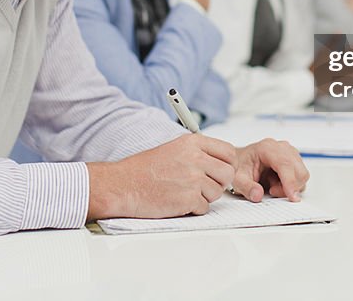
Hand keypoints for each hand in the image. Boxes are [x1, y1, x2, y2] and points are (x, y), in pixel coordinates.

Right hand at [86, 134, 235, 219]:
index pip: (229, 152)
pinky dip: (193, 208)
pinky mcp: (188, 199)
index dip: (227, 164)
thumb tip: (221, 162)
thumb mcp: (174, 148)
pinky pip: (204, 208)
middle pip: (228, 173)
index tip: (220, 171)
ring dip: (204, 197)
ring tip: (184, 192)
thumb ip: (198, 152)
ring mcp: (193, 179)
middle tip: (202, 186)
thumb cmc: (144, 169)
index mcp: (193, 143)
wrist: (124, 185)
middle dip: (219, 182)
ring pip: (217, 192)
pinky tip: (178, 201)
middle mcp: (195, 158)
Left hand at [232, 138, 308, 202]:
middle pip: (299, 169)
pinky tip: (278, 184)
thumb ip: (247, 187)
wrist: (240, 161)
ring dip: (291, 186)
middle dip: (290, 186)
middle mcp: (281, 148)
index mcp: (267, 148)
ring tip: (272, 187)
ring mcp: (289, 153)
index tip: (291, 197)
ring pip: (302, 174)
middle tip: (272, 191)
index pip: (285, 164)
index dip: (290, 181)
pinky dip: (292, 185)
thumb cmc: (241, 166)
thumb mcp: (238, 179)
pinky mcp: (293, 160)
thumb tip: (258, 195)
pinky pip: (300, 176)